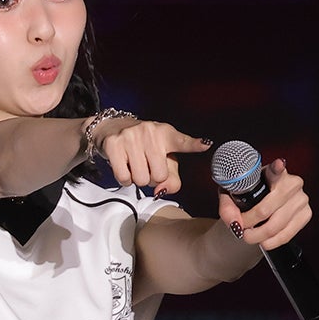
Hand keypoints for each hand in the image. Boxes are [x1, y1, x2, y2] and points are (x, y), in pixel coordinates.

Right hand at [92, 118, 211, 194]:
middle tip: (146, 166)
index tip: (206, 144)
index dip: (194, 144)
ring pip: (140, 179)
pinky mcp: (114, 144)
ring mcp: (131, 137)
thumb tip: (161, 191)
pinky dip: (124, 179)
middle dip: (152, 177)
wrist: (112, 128)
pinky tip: (125, 167)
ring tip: (135, 165)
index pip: (181, 142)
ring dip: (137, 179)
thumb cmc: (143, 146)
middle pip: (158, 175)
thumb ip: (171, 178)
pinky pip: (124, 177)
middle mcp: (150, 132)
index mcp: (166, 134)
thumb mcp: (162, 158)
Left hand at [218, 159, 311, 249]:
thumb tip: (234, 224)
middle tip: (239, 228)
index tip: (278, 164)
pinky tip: (263, 241)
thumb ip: (228, 207)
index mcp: (273, 172)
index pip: (275, 170)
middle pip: (266, 210)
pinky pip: (286, 235)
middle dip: (248, 223)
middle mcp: (292, 183)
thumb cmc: (248, 194)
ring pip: (275, 226)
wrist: (262, 202)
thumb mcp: (232, 195)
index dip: (276, 168)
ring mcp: (301, 198)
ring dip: (257, 236)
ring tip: (248, 235)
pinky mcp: (306, 214)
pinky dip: (271, 242)